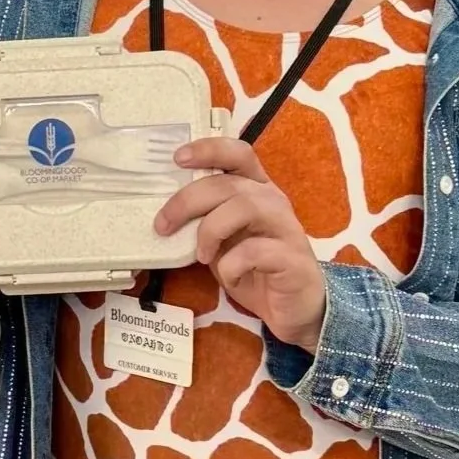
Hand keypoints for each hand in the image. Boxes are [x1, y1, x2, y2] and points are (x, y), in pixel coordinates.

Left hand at [155, 139, 325, 351]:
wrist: (295, 309)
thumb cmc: (255, 269)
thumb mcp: (223, 240)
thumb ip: (204, 220)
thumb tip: (165, 214)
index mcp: (257, 190)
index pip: (238, 154)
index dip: (208, 150)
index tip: (177, 157)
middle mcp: (273, 201)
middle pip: (229, 184)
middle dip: (188, 201)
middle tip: (163, 225)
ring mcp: (286, 228)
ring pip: (244, 207)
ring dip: (211, 230)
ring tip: (201, 255)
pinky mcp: (291, 259)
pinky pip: (255, 251)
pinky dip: (232, 264)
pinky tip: (231, 276)